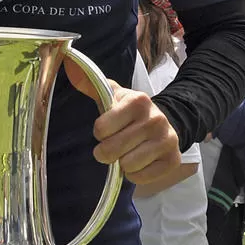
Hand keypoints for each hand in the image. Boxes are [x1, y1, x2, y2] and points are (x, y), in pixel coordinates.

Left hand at [64, 63, 180, 184]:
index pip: (101, 128)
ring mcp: (167, 140)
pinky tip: (139, 161)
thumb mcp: (111, 95)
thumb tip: (71, 66)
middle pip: (112, 150)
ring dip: (122, 163)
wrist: (162, 122)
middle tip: (112, 146)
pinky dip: (135, 174)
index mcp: (138, 101)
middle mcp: (156, 119)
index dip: (100, 132)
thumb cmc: (128, 112)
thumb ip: (91, 84)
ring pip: (127, 165)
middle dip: (106, 151)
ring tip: (128, 152)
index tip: (106, 129)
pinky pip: (141, 177)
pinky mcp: (173, 160)